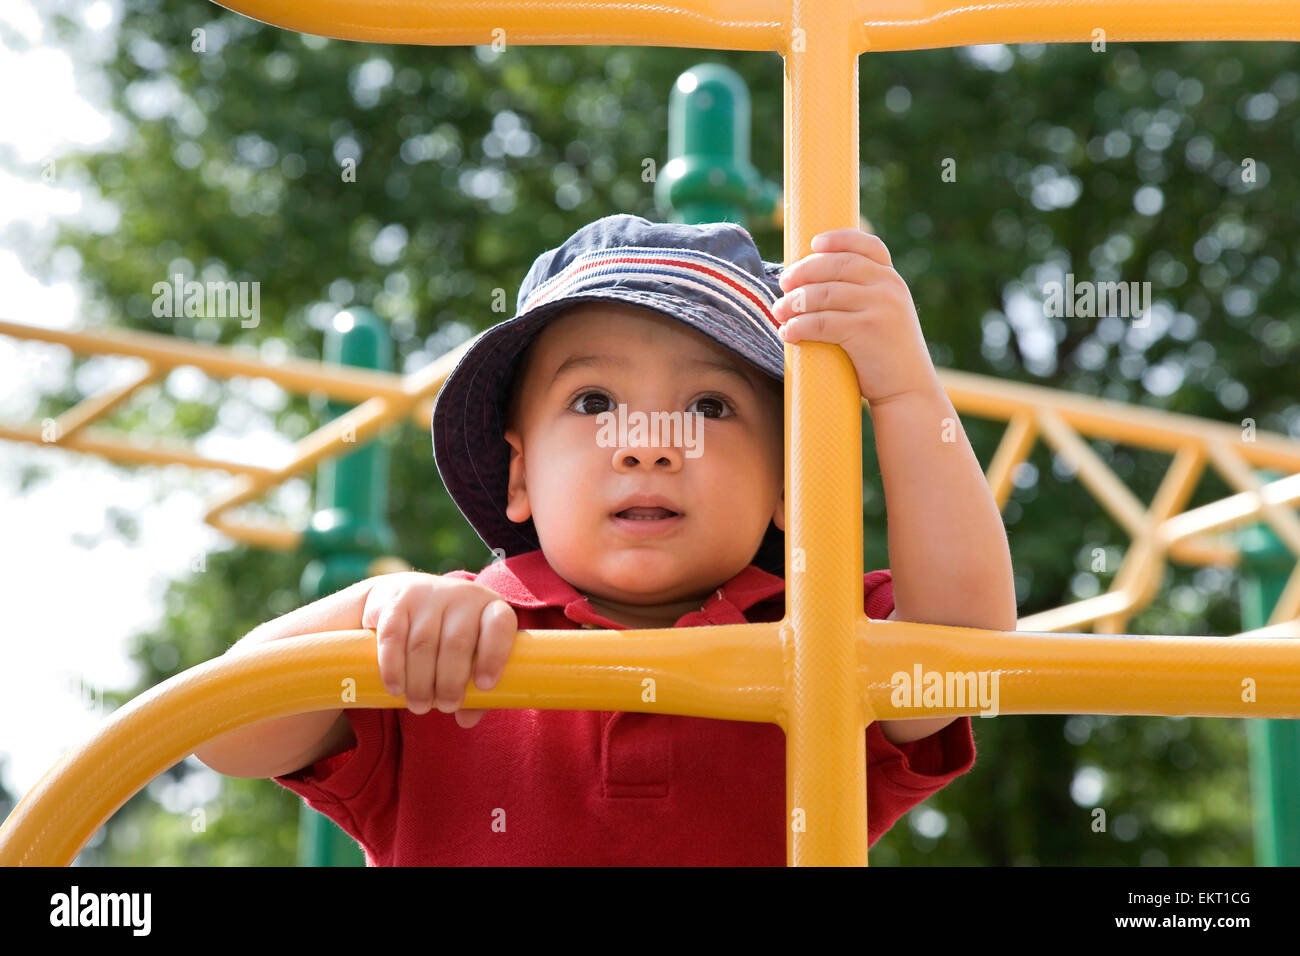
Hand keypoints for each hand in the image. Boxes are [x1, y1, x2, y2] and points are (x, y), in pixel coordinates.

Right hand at [361, 572, 517, 728]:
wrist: (401, 596)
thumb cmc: (445, 634)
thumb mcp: (467, 653)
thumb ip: (473, 686)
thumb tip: (467, 720)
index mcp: (488, 606)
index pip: (500, 624)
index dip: (494, 655)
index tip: (484, 686)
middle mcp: (461, 595)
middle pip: (457, 642)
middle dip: (451, 682)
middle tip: (445, 706)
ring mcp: (427, 594)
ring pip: (423, 643)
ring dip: (420, 681)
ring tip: (419, 705)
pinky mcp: (396, 600)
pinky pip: (393, 636)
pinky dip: (393, 667)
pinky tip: (395, 688)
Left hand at [771, 228, 940, 405]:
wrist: (908, 390)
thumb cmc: (885, 356)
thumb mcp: (883, 315)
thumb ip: (862, 296)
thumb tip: (812, 285)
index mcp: (891, 279)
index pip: (867, 245)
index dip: (839, 239)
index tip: (813, 244)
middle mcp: (889, 286)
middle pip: (837, 265)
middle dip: (804, 271)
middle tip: (783, 284)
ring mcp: (880, 306)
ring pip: (825, 293)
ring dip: (795, 302)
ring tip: (778, 312)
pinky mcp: (867, 330)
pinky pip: (823, 322)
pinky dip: (799, 326)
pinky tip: (788, 333)